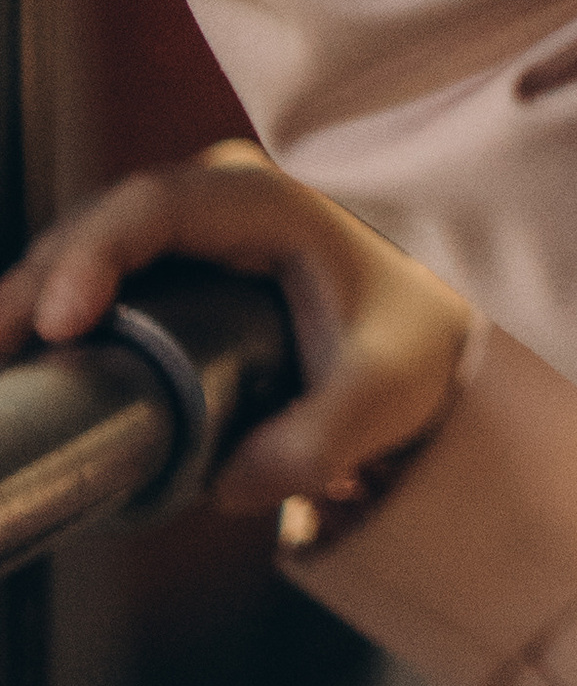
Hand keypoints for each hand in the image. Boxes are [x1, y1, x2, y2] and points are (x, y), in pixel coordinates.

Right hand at [0, 140, 473, 515]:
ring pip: (83, 250)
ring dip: (31, 301)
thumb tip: (232, 484)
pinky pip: (94, 280)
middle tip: (1, 355)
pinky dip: (52, 316)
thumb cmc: (408, 340)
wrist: (425, 333)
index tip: (59, 321)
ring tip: (2, 366)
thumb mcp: (385, 391)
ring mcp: (184, 233)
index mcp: (265, 201)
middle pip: (97, 224)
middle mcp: (213, 201)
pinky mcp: (166, 272)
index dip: (93, 255)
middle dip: (35, 285)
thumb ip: (321, 440)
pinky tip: (23, 364)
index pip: (155, 206)